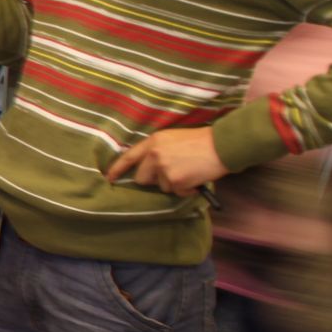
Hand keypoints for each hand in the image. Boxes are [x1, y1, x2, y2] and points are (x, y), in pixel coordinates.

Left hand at [104, 127, 227, 195]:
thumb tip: (147, 167)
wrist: (222, 145)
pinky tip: (195, 178)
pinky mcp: (175, 180)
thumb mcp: (172, 138)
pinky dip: (186, 190)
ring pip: (161, 186)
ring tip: (189, 171)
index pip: (128, 157)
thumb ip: (156, 150)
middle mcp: (154, 155)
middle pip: (142, 178)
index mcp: (152, 142)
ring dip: (174, 184)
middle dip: (154, 180)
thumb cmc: (200, 141)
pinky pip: (176, 192)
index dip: (117, 169)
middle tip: (173, 173)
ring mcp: (164, 168)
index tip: (109, 178)